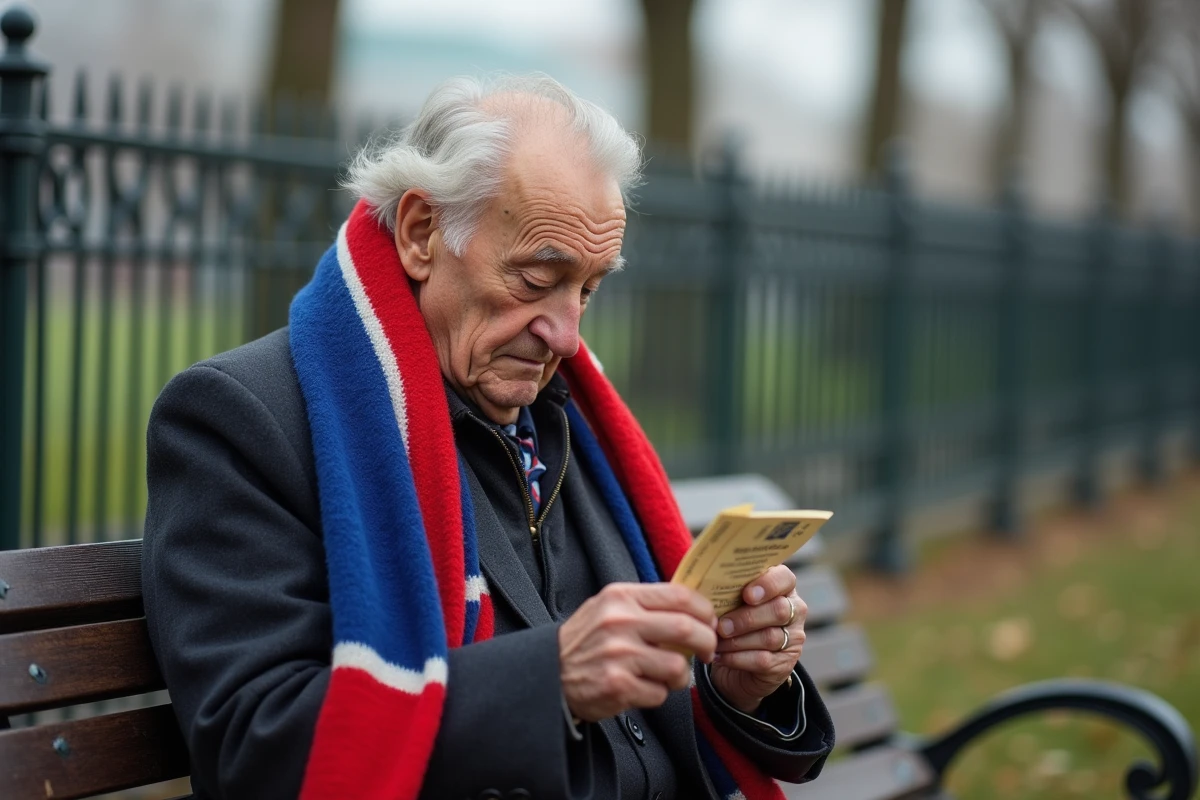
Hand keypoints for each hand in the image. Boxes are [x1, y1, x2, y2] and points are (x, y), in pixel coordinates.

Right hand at [559, 582, 717, 721]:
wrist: (548, 673)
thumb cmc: (587, 641)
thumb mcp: (609, 608)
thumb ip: (645, 605)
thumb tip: (693, 609)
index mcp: (621, 597)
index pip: (679, 596)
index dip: (705, 610)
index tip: (710, 623)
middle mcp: (620, 622)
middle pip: (687, 629)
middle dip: (707, 643)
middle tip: (707, 652)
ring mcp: (619, 655)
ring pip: (678, 667)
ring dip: (681, 676)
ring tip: (667, 676)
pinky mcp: (618, 685)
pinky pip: (660, 694)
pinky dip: (657, 694)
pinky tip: (641, 688)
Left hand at [709, 565, 806, 713]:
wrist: (738, 666)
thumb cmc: (733, 622)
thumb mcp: (732, 603)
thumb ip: (729, 592)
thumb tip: (707, 588)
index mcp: (782, 587)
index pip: (784, 578)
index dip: (768, 585)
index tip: (747, 594)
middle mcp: (794, 611)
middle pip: (778, 610)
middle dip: (746, 618)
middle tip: (722, 625)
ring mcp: (792, 639)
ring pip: (770, 637)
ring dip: (738, 640)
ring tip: (716, 641)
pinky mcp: (784, 664)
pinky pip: (762, 660)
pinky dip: (737, 658)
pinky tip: (720, 656)